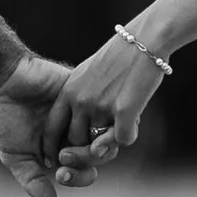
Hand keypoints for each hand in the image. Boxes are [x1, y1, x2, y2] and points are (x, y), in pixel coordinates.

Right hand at [0, 56, 107, 196]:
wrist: (1, 81)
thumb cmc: (4, 118)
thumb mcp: (16, 156)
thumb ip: (34, 181)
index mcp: (64, 148)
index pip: (85, 170)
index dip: (78, 177)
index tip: (60, 175)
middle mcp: (78, 131)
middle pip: (100, 154)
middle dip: (85, 161)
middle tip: (63, 156)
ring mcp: (84, 110)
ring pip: (105, 132)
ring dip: (91, 141)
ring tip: (70, 143)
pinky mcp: (86, 89)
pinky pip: (104, 106)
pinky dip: (96, 116)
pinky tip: (81, 121)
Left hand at [40, 35, 169, 173]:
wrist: (144, 40)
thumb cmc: (120, 56)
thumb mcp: (89, 73)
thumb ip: (80, 98)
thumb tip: (81, 127)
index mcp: (68, 91)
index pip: (51, 128)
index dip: (53, 147)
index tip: (60, 157)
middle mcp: (81, 101)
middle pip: (75, 143)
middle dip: (87, 150)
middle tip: (101, 143)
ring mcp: (101, 106)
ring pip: (100, 146)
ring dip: (111, 142)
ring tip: (121, 125)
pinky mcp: (124, 111)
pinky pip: (123, 140)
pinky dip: (130, 135)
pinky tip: (135, 120)